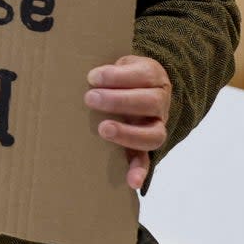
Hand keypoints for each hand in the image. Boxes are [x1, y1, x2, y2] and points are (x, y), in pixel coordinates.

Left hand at [84, 55, 170, 190]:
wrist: (140, 86)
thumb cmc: (121, 74)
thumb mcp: (118, 62)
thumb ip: (106, 68)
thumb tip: (83, 73)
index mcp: (152, 76)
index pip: (142, 75)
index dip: (118, 76)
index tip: (92, 77)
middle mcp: (160, 102)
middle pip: (150, 102)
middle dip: (119, 101)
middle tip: (90, 98)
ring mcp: (157, 125)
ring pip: (154, 134)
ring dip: (128, 133)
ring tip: (103, 129)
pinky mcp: (147, 146)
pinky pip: (148, 160)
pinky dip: (140, 171)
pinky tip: (131, 181)